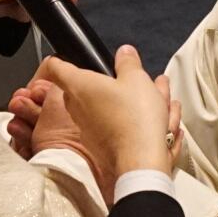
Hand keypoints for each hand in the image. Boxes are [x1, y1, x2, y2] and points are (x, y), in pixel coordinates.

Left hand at [32, 47, 173, 201]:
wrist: (140, 163)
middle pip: (88, 88)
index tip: (65, 56)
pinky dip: (137, 122)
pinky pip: (117, 126)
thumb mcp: (137, 79)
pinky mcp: (101, 145)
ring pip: (109, 108)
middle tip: (139, 80)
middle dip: (116, 83)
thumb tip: (124, 53)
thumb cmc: (135, 118)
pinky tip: (160, 122)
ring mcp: (88, 128)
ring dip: (133, 102)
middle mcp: (78, 108)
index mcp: (80, 86)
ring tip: (160, 100)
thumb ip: (129, 63)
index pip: (57, 67)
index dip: (59, 58)